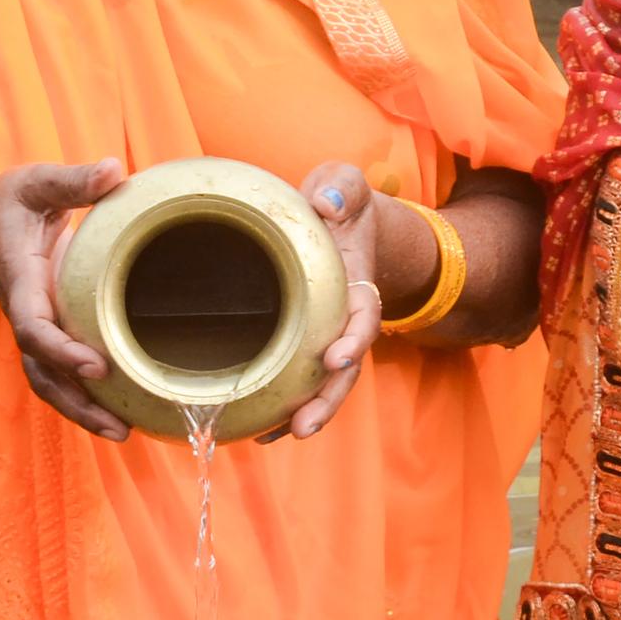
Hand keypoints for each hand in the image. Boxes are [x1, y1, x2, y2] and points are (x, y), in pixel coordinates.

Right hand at [0, 160, 131, 436]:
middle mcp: (22, 310)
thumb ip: (74, 180)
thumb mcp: (38, 182)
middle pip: (39, 369)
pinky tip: (118, 415)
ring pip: (47, 380)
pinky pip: (57, 374)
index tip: (98, 365)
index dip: (59, 350)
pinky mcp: (46, 332)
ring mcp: (32, 326)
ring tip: (122, 434)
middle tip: (118, 426)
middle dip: (75, 401)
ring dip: (80, 411)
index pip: (31, 324)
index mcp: (18, 278)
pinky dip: (82, 398)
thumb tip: (115, 171)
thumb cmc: (15, 200)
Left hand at [282, 162, 391, 440]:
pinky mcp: (301, 342)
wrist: (342, 221)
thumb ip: (341, 187)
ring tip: (278, 436)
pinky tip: (257, 429)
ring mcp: (325, 335)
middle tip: (304, 425)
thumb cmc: (340, 202)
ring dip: (305, 411)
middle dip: (327, 400)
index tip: (335, 359)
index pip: (363, 317)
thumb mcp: (346, 183)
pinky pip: (296, 379)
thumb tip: (326, 205)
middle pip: (345, 370)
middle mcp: (344, 319)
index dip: (353, 340)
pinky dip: (281, 406)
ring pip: (322, 384)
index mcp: (356, 284)